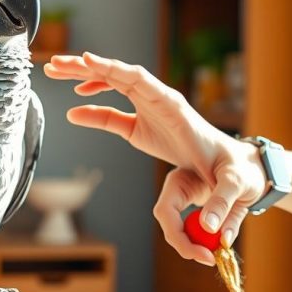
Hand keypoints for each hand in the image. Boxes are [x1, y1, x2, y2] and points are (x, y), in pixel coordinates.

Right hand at [44, 52, 266, 264]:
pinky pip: (113, 113)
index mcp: (175, 108)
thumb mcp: (231, 187)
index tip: (88, 60)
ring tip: (56, 73)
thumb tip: (212, 230)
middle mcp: (159, 101)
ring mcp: (150, 111)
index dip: (113, 69)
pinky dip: (93, 108)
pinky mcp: (144, 127)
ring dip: (84, 78)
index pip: (140, 80)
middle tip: (57, 64)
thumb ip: (221, 204)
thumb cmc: (234, 174)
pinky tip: (74, 111)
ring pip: (112, 86)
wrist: (234, 170)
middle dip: (87, 67)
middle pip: (118, 75)